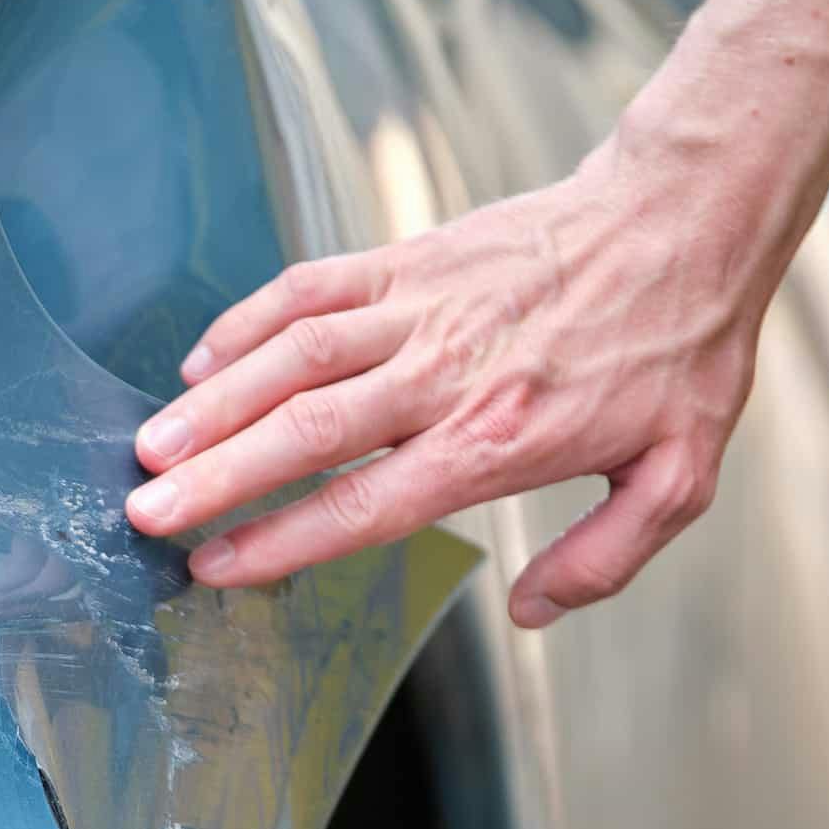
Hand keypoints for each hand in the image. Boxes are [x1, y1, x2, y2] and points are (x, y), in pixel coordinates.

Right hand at [124, 139, 765, 627]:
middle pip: (306, 433)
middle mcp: (442, 377)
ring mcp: (417, 310)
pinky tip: (201, 360)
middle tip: (143, 510)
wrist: (685, 215)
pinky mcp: (407, 258)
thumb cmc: (677, 349)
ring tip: (149, 446)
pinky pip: (309, 287)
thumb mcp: (678, 474)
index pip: (363, 504)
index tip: (213, 564)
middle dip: (214, 477)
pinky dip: (247, 321)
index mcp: (493, 443)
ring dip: (212, 403)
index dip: (278, 540)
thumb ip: (603, 558)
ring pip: (293, 357)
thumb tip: (531, 614)